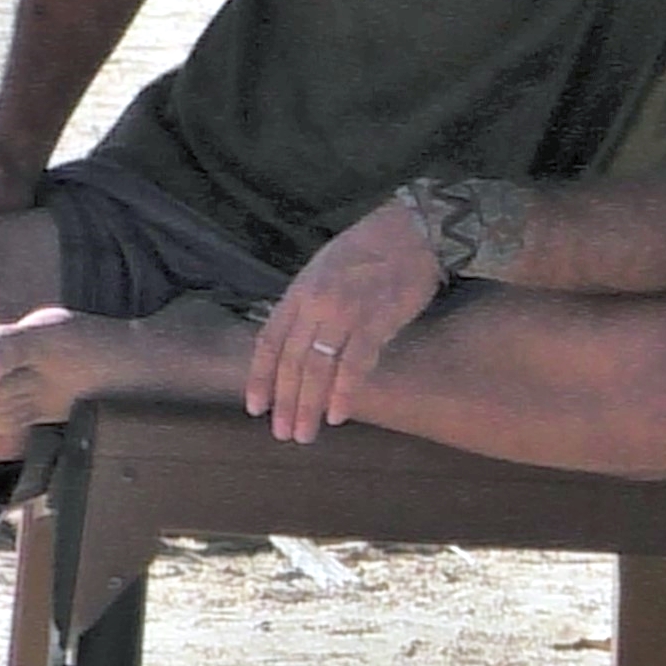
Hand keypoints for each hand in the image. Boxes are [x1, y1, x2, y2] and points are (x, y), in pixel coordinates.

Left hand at [248, 199, 442, 442]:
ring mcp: (344, 313)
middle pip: (291, 361)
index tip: (256, 408)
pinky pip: (354, 363)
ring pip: (318, 368)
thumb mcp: (323, 270)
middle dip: (285, 401)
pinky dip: (344, 391)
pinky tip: (338, 414)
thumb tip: (300, 344)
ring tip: (305, 433)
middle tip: (283, 434)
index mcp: (299, 292)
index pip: (269, 342)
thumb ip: (308, 305)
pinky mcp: (376, 321)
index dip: (260, 377)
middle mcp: (315, 304)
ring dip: (309, 405)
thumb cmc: (368, 250)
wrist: (410, 232)